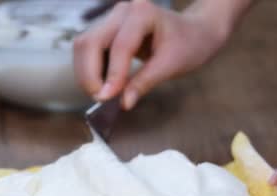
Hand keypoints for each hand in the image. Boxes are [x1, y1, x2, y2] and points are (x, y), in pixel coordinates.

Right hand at [73, 0, 248, 109]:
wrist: (193, 32)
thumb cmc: (188, 44)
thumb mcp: (171, 66)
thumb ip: (145, 83)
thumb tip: (123, 103)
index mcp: (142, 13)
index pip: (119, 46)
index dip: (112, 74)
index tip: (108, 98)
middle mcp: (122, 12)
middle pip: (89, 42)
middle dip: (89, 75)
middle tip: (99, 99)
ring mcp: (110, 19)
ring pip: (83, 46)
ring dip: (86, 73)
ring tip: (101, 94)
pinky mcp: (105, 31)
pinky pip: (87, 50)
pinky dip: (89, 70)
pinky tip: (102, 83)